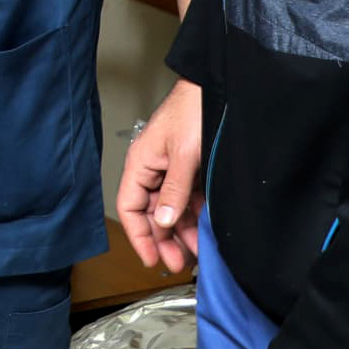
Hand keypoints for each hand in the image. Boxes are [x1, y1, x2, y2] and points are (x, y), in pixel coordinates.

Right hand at [116, 81, 204, 274]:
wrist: (218, 86)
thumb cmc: (194, 110)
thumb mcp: (183, 155)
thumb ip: (172, 191)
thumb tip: (162, 222)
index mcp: (141, 163)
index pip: (130, 207)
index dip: (139, 235)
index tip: (152, 258)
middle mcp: (153, 168)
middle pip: (150, 212)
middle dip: (164, 239)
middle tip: (178, 262)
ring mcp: (171, 168)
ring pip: (170, 207)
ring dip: (181, 230)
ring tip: (195, 251)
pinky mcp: (189, 166)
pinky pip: (186, 197)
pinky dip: (194, 214)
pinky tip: (203, 228)